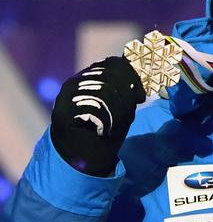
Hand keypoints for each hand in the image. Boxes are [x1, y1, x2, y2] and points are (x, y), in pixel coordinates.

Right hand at [50, 57, 145, 176]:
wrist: (81, 157)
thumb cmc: (104, 130)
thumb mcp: (120, 107)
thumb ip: (126, 91)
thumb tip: (140, 83)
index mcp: (89, 77)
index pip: (113, 63)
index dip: (132, 77)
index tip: (141, 97)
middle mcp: (75, 83)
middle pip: (110, 76)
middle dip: (126, 96)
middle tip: (128, 115)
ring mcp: (65, 97)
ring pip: (103, 91)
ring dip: (117, 111)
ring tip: (115, 126)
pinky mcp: (62, 113)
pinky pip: (93, 108)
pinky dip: (106, 120)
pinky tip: (105, 131)